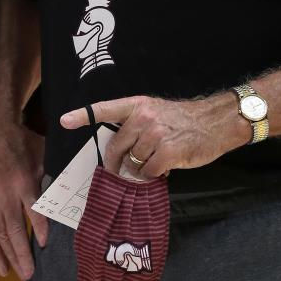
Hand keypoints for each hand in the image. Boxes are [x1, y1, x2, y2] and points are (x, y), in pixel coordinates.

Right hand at [0, 121, 46, 280]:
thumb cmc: (20, 141)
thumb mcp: (41, 155)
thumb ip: (50, 178)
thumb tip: (67, 197)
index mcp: (22, 182)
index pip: (33, 211)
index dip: (39, 230)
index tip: (46, 247)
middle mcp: (4, 195)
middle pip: (14, 231)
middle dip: (23, 255)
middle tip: (31, 276)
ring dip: (9, 257)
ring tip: (18, 275)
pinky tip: (1, 265)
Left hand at [60, 94, 247, 179]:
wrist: (216, 122)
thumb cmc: (185, 120)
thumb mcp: (157, 112)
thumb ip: (136, 127)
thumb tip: (120, 154)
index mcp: (138, 105)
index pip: (105, 109)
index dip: (83, 116)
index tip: (64, 120)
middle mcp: (144, 117)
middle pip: (116, 147)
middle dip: (116, 163)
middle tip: (120, 172)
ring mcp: (156, 134)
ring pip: (133, 162)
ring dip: (140, 170)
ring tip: (154, 164)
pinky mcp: (168, 151)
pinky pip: (148, 171)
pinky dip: (153, 175)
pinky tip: (163, 170)